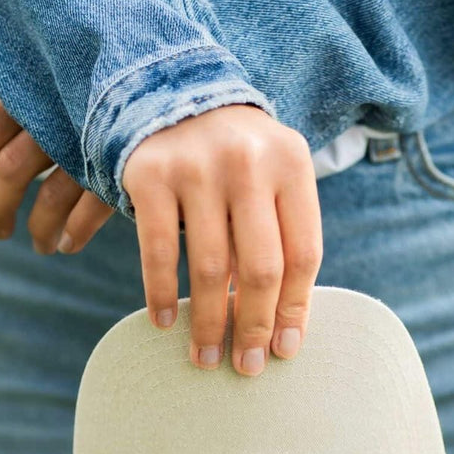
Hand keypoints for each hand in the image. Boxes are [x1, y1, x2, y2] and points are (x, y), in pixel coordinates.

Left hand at [0, 92, 113, 252]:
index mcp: (40, 92)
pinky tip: (69, 244)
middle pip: (12, 169)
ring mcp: (91, 144)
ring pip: (50, 197)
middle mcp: (60, 117)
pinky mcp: (123, 167)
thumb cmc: (115, 78)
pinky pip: (90, 210)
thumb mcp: (65, 79)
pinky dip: (76, 231)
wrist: (180, 84)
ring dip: (39, 228)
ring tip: (40, 247)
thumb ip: (29, 93)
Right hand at [122, 103, 322, 376]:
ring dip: (209, 323)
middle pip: (262, 267)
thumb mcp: (271, 175)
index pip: (304, 253)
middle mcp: (249, 162)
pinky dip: (161, 293)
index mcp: (293, 163)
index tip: (286, 350)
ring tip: (206, 357)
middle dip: (255, 327)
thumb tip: (281, 324)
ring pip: (212, 267)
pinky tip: (164, 322)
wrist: (168, 86)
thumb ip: (282, 233)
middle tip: (247, 367)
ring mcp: (197, 166)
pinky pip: (160, 250)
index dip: (296, 308)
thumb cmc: (234, 153)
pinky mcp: (150, 173)